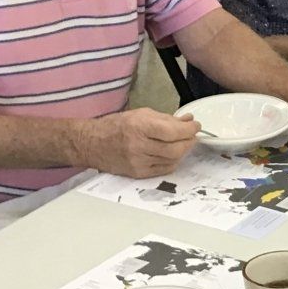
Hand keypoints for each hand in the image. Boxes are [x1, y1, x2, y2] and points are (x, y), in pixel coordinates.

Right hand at [82, 108, 198, 176]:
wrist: (92, 143)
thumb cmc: (116, 126)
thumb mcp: (141, 114)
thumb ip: (166, 119)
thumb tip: (188, 121)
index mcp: (139, 126)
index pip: (173, 131)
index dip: (189, 130)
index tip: (195, 126)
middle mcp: (138, 146)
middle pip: (176, 149)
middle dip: (189, 141)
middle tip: (191, 136)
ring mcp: (138, 162)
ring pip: (172, 160)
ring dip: (182, 151)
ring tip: (181, 143)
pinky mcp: (138, 174)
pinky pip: (164, 169)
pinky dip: (172, 161)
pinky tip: (171, 153)